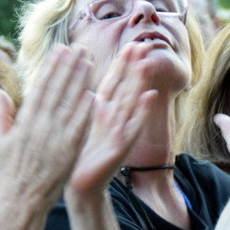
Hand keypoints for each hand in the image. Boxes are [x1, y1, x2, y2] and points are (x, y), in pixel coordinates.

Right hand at [0, 45, 94, 202]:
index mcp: (25, 122)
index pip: (40, 88)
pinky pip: (79, 126)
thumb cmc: (11, 172)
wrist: (21, 200)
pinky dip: (86, 110)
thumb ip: (2, 115)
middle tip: (79, 48)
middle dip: (69, 67)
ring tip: (89, 62)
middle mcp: (40, 126)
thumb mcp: (1, 141)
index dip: (51, 67)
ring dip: (80, 82)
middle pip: (57, 90)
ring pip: (70, 103)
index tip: (60, 51)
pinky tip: (94, 94)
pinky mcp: (68, 151)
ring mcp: (55, 138)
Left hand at [67, 43, 157, 195]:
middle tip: (144, 44)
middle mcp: (114, 119)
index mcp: (102, 112)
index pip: (114, 82)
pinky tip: (150, 96)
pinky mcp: (121, 146)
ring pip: (131, 102)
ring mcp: (120, 131)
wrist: (79, 185)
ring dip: (140, 82)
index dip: (122, 64)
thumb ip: (85, 103)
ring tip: (147, 63)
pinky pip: (133, 125)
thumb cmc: (79, 155)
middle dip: (134, 66)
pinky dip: (142, 111)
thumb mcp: (81, 123)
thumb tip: (82, 83)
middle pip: (126, 87)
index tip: (130, 44)